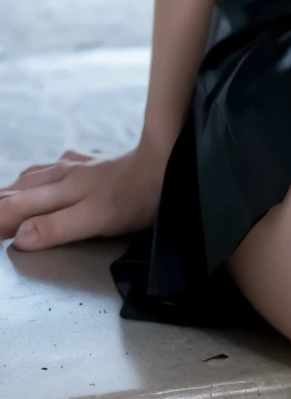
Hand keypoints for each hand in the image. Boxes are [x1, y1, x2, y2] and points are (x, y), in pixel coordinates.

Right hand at [0, 137, 166, 250]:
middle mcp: (62, 174)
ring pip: (36, 175)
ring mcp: (79, 166)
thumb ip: (55, 227)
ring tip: (6, 199)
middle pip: (20, 189)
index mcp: (58, 190)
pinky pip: (59, 165)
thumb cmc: (132, 197)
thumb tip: (18, 237)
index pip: (14, 206)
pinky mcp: (95, 161)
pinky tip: (49, 173)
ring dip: (16, 189)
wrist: (165, 161)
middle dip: (1, 204)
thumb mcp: (93, 219)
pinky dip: (43, 173)